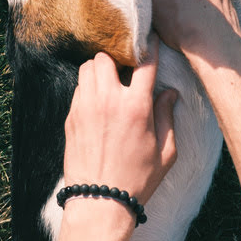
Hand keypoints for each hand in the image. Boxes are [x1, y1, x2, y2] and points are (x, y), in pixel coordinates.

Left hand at [63, 52, 177, 203]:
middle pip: (106, 57)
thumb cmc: (137, 179)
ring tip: (108, 82)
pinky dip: (87, 88)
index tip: (151, 40)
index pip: (145, 64)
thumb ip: (167, 117)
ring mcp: (86, 106)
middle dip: (116, 59)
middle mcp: (109, 100)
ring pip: (87, 68)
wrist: (99, 200)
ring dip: (98, 70)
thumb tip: (169, 93)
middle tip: (124, 69)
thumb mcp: (166, 152)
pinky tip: (96, 101)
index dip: (150, 48)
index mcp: (137, 107)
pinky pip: (77, 88)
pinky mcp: (71, 116)